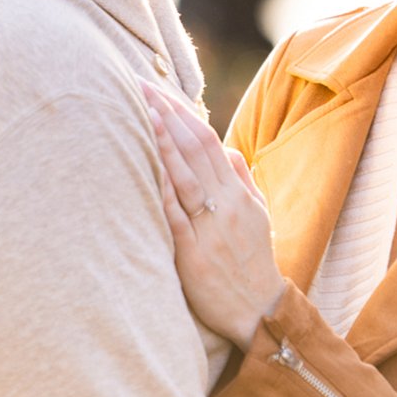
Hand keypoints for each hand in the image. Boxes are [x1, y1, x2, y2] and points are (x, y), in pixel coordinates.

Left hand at [140, 83, 284, 345]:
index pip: (210, 141)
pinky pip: (173, 216)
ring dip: (160, 141)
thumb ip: (241, 180)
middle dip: (165, 115)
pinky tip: (142, 167)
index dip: (183, 113)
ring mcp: (210, 229)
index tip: (159, 91)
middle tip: (138, 86)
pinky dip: (158, 189)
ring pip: (183, 176)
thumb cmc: (253, 262)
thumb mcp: (258, 216)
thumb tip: (226, 149)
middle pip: (194, 150)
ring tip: (138, 111)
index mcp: (239, 194)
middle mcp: (226, 205)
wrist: (259, 310)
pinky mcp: (193, 255)